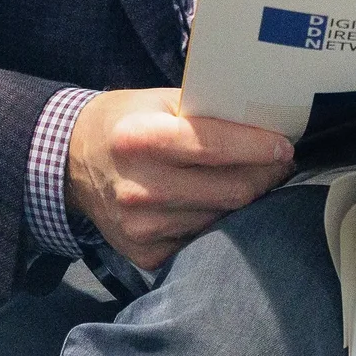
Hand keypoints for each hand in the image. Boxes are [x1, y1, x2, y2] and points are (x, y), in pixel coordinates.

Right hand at [64, 87, 295, 268]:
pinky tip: (212, 204)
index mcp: (140, 139)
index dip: (258, 148)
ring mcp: (142, 226)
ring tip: (246, 181)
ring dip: (243, 200)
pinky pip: (202, 240)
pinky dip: (216, 222)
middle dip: (264, 176)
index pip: (215, 147)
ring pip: (222, 219)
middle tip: (276, 164)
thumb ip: (204, 111)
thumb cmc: (123, 123)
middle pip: (230, 191)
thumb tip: (263, 124)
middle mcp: (140, 187)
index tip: (284, 146)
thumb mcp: (156, 101)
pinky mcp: (146, 253)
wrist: (72, 162)